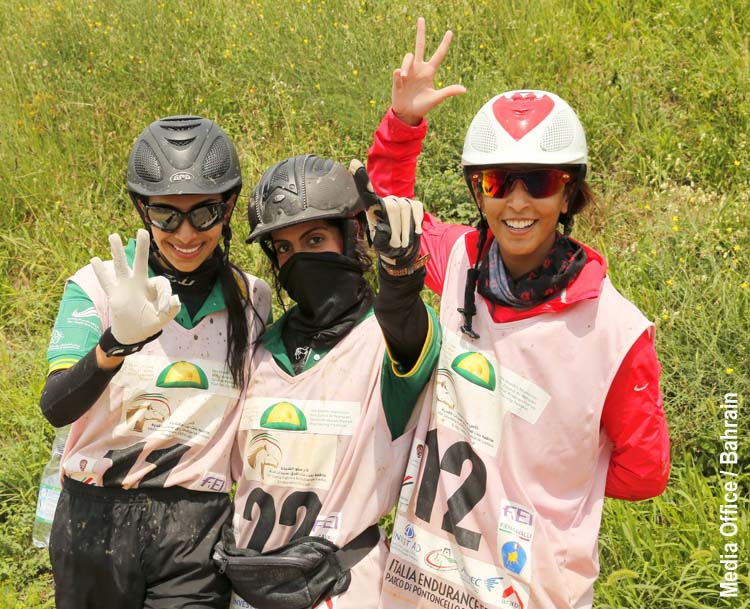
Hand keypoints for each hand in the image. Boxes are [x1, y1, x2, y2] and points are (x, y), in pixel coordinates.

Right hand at [91, 229, 180, 346]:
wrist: (134, 334)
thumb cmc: (149, 323)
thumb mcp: (163, 319)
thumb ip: (172, 310)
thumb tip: (176, 299)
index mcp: (153, 287)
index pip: (161, 283)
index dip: (165, 294)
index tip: (164, 308)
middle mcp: (139, 282)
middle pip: (141, 261)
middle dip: (142, 247)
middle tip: (142, 231)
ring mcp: (125, 287)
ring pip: (121, 266)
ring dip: (117, 252)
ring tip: (113, 235)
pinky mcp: (114, 295)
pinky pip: (107, 282)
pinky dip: (101, 272)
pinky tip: (95, 260)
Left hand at [350, 159, 423, 269]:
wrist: (403, 251)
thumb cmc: (388, 247)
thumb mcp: (381, 246)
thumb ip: (380, 239)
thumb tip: (384, 227)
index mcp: (373, 209)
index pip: (366, 193)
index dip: (361, 179)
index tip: (353, 163)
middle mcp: (386, 201)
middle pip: (392, 208)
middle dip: (396, 229)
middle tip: (398, 245)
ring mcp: (401, 201)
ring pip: (405, 209)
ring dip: (406, 230)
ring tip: (404, 243)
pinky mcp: (413, 204)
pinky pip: (416, 209)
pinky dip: (417, 222)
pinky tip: (416, 232)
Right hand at [392, 16, 465, 125]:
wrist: (408, 114)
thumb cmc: (423, 106)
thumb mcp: (436, 98)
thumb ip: (448, 91)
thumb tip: (464, 89)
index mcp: (429, 71)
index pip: (439, 55)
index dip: (444, 44)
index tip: (450, 32)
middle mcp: (419, 68)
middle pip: (420, 45)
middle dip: (421, 32)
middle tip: (421, 18)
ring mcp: (408, 71)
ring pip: (408, 56)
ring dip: (405, 64)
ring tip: (403, 76)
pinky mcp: (397, 77)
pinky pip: (398, 70)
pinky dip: (399, 76)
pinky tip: (400, 83)